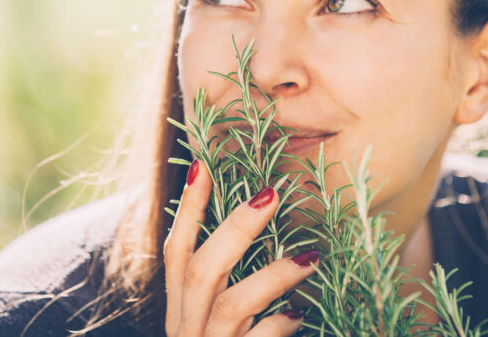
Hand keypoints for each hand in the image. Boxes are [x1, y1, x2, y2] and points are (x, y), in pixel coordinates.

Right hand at [163, 160, 316, 335]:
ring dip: (273, 276)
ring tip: (310, 257)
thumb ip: (231, 280)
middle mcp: (187, 327)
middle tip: (271, 194)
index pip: (177, 252)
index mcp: (182, 309)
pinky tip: (298, 313)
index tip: (202, 166)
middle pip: (199, 271)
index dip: (187, 209)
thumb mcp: (223, 316)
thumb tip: (263, 218)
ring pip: (230, 305)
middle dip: (235, 229)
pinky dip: (279, 324)